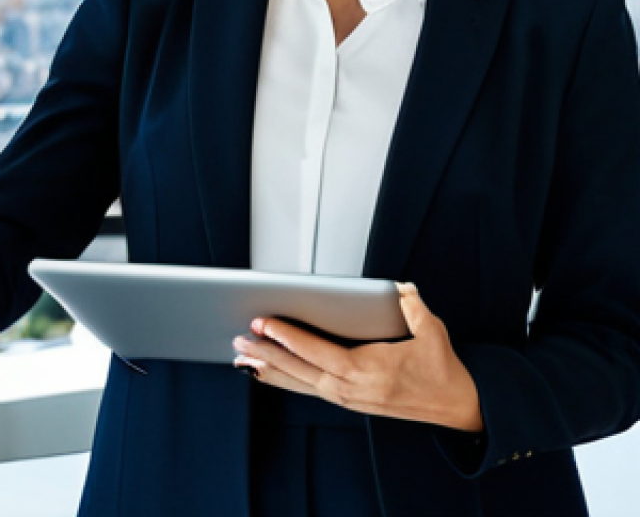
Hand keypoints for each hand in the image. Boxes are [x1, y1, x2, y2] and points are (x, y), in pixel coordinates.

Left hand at [233, 283, 483, 431]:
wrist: (458, 407)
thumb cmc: (442, 370)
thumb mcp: (432, 333)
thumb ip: (413, 308)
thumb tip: (400, 289)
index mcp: (369, 371)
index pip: (319, 353)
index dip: (288, 338)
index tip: (264, 323)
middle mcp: (353, 389)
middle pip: (300, 371)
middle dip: (266, 354)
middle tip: (238, 339)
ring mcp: (349, 398)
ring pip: (300, 383)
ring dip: (269, 370)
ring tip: (241, 357)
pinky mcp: (348, 401)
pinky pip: (309, 390)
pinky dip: (284, 381)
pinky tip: (266, 374)